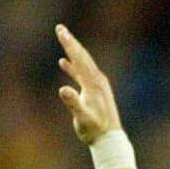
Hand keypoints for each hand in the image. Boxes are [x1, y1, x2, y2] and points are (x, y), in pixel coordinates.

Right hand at [55, 25, 122, 145]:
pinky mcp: (95, 92)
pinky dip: (73, 66)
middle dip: (71, 42)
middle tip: (60, 28)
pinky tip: (63, 62)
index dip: (69, 44)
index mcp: (93, 83)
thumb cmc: (95, 130)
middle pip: (82, 57)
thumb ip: (73, 103)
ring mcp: (97, 86)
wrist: (109, 140)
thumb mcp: (82, 118)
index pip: (79, 59)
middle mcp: (97, 81)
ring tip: (63, 39)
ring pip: (83, 63)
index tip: (60, 30)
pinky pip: (82, 74)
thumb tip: (63, 90)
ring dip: (72, 51)